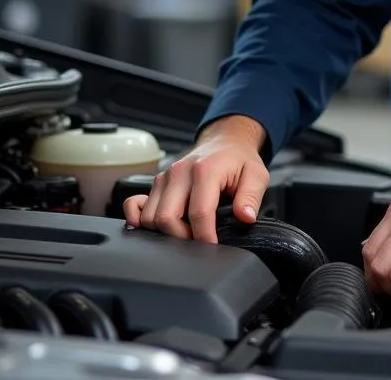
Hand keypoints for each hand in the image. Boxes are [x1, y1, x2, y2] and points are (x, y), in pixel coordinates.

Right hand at [123, 115, 268, 241]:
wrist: (224, 142)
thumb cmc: (238, 160)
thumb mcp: (256, 174)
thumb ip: (251, 196)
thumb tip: (245, 216)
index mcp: (205, 170)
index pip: (198, 213)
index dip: (205, 238)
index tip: (213, 248)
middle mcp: (179, 172)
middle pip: (166, 219)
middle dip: (182, 239)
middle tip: (199, 242)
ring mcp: (164, 177)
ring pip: (149, 217)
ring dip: (164, 233)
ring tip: (187, 232)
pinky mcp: (156, 183)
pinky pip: (135, 205)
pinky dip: (139, 220)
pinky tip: (156, 227)